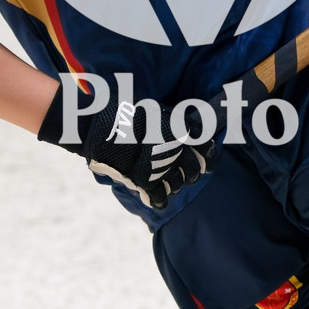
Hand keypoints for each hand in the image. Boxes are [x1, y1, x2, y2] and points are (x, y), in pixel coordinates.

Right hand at [83, 96, 214, 209]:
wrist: (99, 124)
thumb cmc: (124, 110)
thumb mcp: (154, 109)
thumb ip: (171, 123)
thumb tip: (185, 130)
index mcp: (181, 129)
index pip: (206, 147)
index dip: (209, 156)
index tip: (208, 162)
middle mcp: (176, 150)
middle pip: (193, 170)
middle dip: (191, 172)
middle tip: (185, 172)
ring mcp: (162, 167)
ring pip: (178, 185)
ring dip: (175, 184)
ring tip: (168, 181)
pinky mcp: (145, 182)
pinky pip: (160, 197)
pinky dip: (161, 200)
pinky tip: (159, 199)